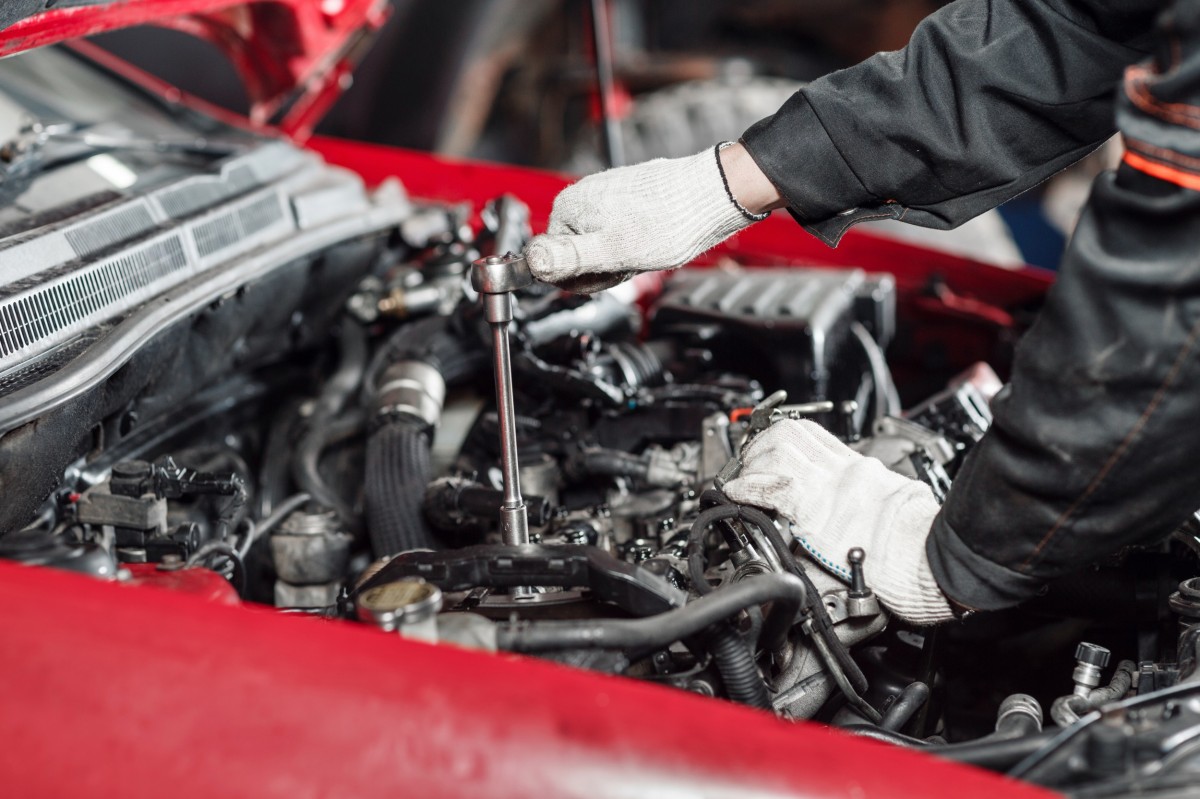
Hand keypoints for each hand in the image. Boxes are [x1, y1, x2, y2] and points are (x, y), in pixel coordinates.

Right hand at [525, 143, 782, 293]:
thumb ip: (569, 259)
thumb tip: (531, 262)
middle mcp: (580, 197)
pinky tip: (650, 237)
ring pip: (600, 246)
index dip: (586, 277)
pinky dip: (633, 241)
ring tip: (643, 247)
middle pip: (578, 255)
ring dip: (621, 256)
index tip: (610, 269)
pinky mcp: (624, 195)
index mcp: (568, 209)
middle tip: (631, 259)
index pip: (556, 264)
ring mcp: (604, 194)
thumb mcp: (613, 252)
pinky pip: (618, 232)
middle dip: (604, 267)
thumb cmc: (668, 223)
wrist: (711, 195)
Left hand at [722, 419, 953, 624]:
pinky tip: (736, 493)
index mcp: (861, 468)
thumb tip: (859, 505)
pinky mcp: (813, 512)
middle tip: (749, 462)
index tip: (768, 447)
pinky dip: (745, 487)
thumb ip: (872, 496)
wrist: (928, 559)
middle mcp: (842, 470)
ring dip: (751, 464)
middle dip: (761, 445)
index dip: (782, 436)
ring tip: (742, 479)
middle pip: (789, 435)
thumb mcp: (899, 502)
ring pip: (774, 453)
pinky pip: (768, 487)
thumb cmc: (922, 541)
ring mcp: (826, 487)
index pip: (812, 435)